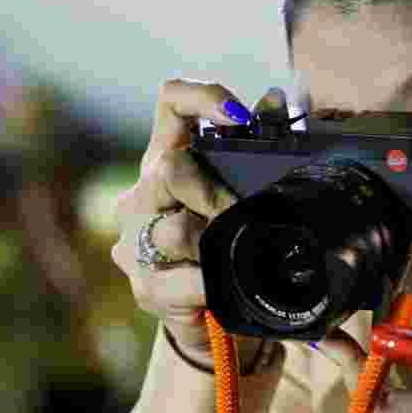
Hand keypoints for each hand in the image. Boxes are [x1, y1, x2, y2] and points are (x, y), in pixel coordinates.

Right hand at [112, 79, 259, 365]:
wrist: (210, 314)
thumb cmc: (228, 240)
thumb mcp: (243, 191)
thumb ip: (259, 145)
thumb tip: (275, 99)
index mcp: (167, 160)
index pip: (170, 104)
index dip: (202, 99)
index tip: (240, 117)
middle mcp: (143, 194)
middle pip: (170, 169)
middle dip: (215, 193)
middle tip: (242, 213)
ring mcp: (136, 241)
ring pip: (176, 230)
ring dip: (217, 241)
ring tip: (240, 252)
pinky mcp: (146, 286)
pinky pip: (185, 280)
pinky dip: (213, 282)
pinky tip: (225, 284)